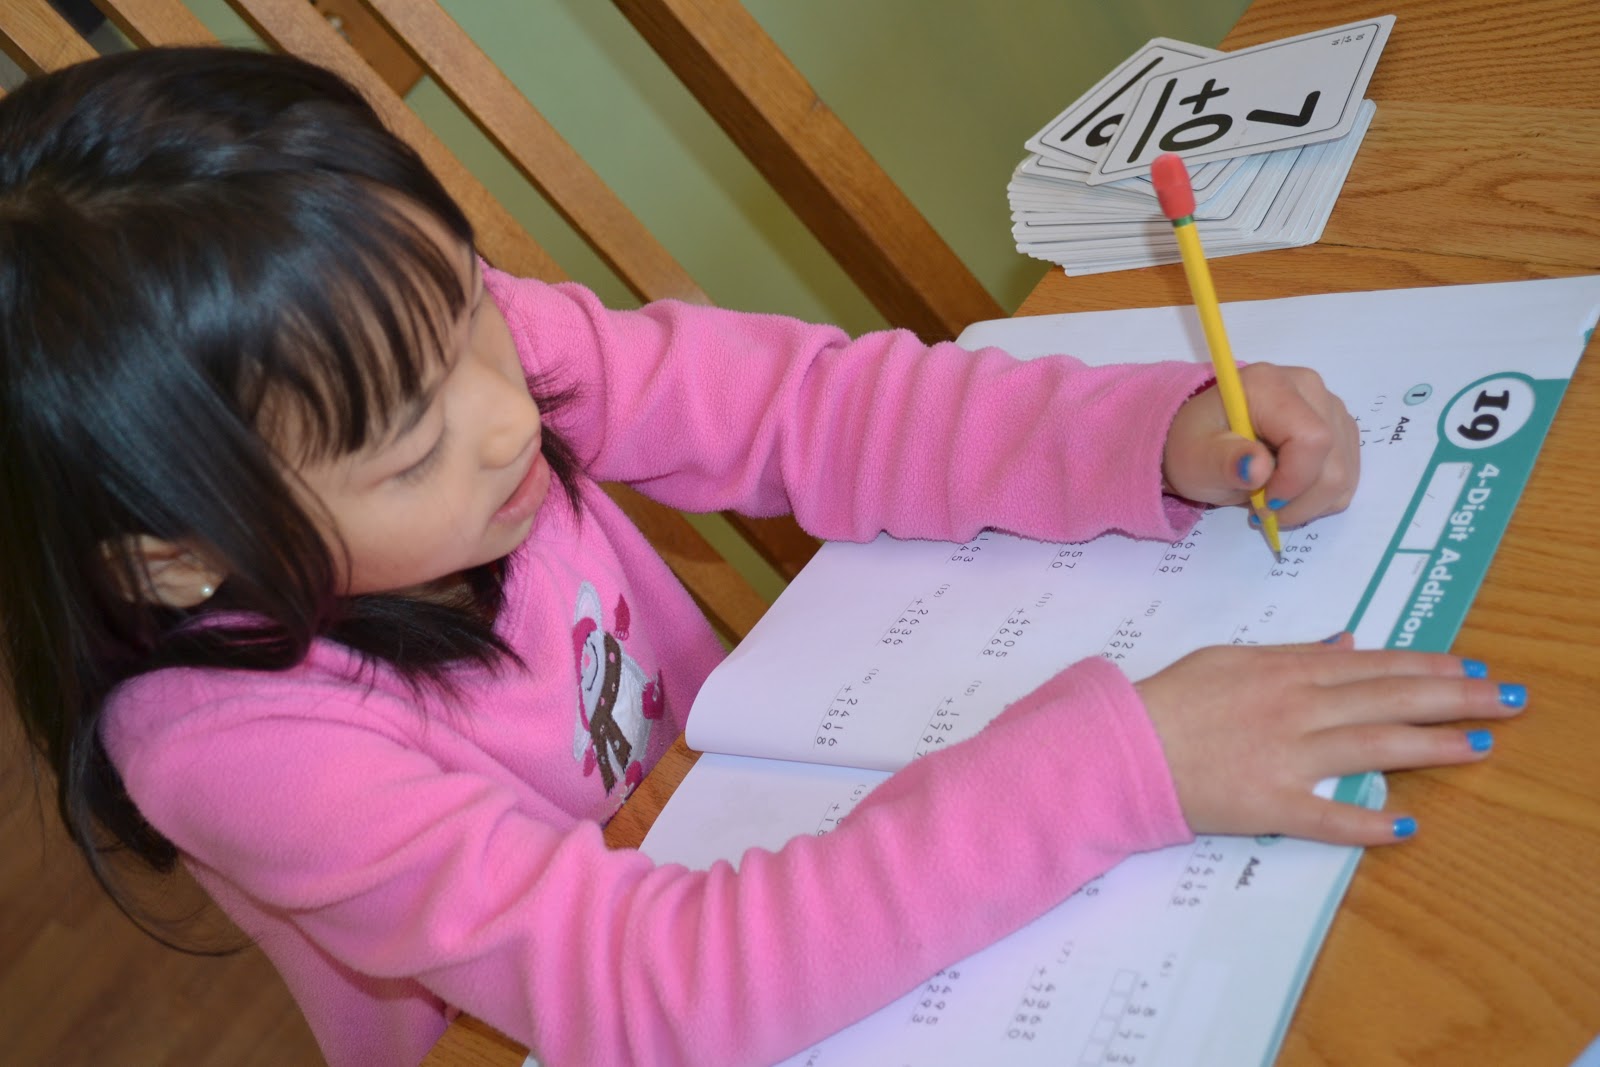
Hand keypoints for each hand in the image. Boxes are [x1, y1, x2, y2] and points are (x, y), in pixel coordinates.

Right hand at [1135, 634, 1526, 845]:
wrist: (1121, 745)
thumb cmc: (1168, 699)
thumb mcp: (1228, 659)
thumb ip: (1291, 654)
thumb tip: (1345, 645)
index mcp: (1284, 670)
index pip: (1372, 665)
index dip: (1426, 666)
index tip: (1469, 668)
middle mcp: (1295, 708)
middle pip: (1388, 699)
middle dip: (1453, 697)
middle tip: (1504, 698)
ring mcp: (1285, 757)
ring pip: (1373, 747)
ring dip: (1432, 746)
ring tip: (1479, 744)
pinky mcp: (1268, 804)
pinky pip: (1327, 816)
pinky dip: (1367, 823)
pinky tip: (1405, 826)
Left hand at [1162, 363, 1357, 529]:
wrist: (1202, 436)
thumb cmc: (1195, 445)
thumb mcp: (1195, 458)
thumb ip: (1225, 463)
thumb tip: (1259, 470)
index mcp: (1269, 385)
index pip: (1312, 439)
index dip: (1293, 481)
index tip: (1262, 502)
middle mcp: (1309, 387)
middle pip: (1333, 462)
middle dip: (1298, 500)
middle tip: (1260, 508)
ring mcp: (1330, 407)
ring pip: (1343, 474)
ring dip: (1308, 503)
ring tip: (1268, 498)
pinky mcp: (1340, 428)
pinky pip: (1346, 476)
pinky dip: (1318, 498)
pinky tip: (1286, 491)